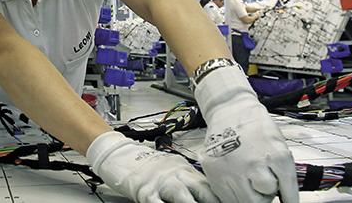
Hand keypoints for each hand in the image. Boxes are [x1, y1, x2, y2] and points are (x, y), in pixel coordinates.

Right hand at [87, 131, 219, 202]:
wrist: (119, 153)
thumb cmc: (145, 163)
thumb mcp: (172, 167)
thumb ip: (188, 179)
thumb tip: (205, 192)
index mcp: (185, 169)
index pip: (209, 184)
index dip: (221, 195)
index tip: (232, 200)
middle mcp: (177, 175)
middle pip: (202, 191)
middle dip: (212, 202)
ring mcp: (162, 184)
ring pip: (183, 199)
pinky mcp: (145, 191)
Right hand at [194, 65, 297, 202]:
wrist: (231, 111)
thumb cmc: (256, 128)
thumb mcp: (279, 147)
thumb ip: (285, 175)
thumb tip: (285, 198)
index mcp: (276, 157)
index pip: (287, 191)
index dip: (288, 198)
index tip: (287, 201)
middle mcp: (253, 164)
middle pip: (262, 201)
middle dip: (265, 196)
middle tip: (263, 185)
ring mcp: (231, 169)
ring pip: (244, 201)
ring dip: (249, 196)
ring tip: (249, 181)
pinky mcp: (214, 171)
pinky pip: (225, 196)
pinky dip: (233, 192)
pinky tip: (236, 179)